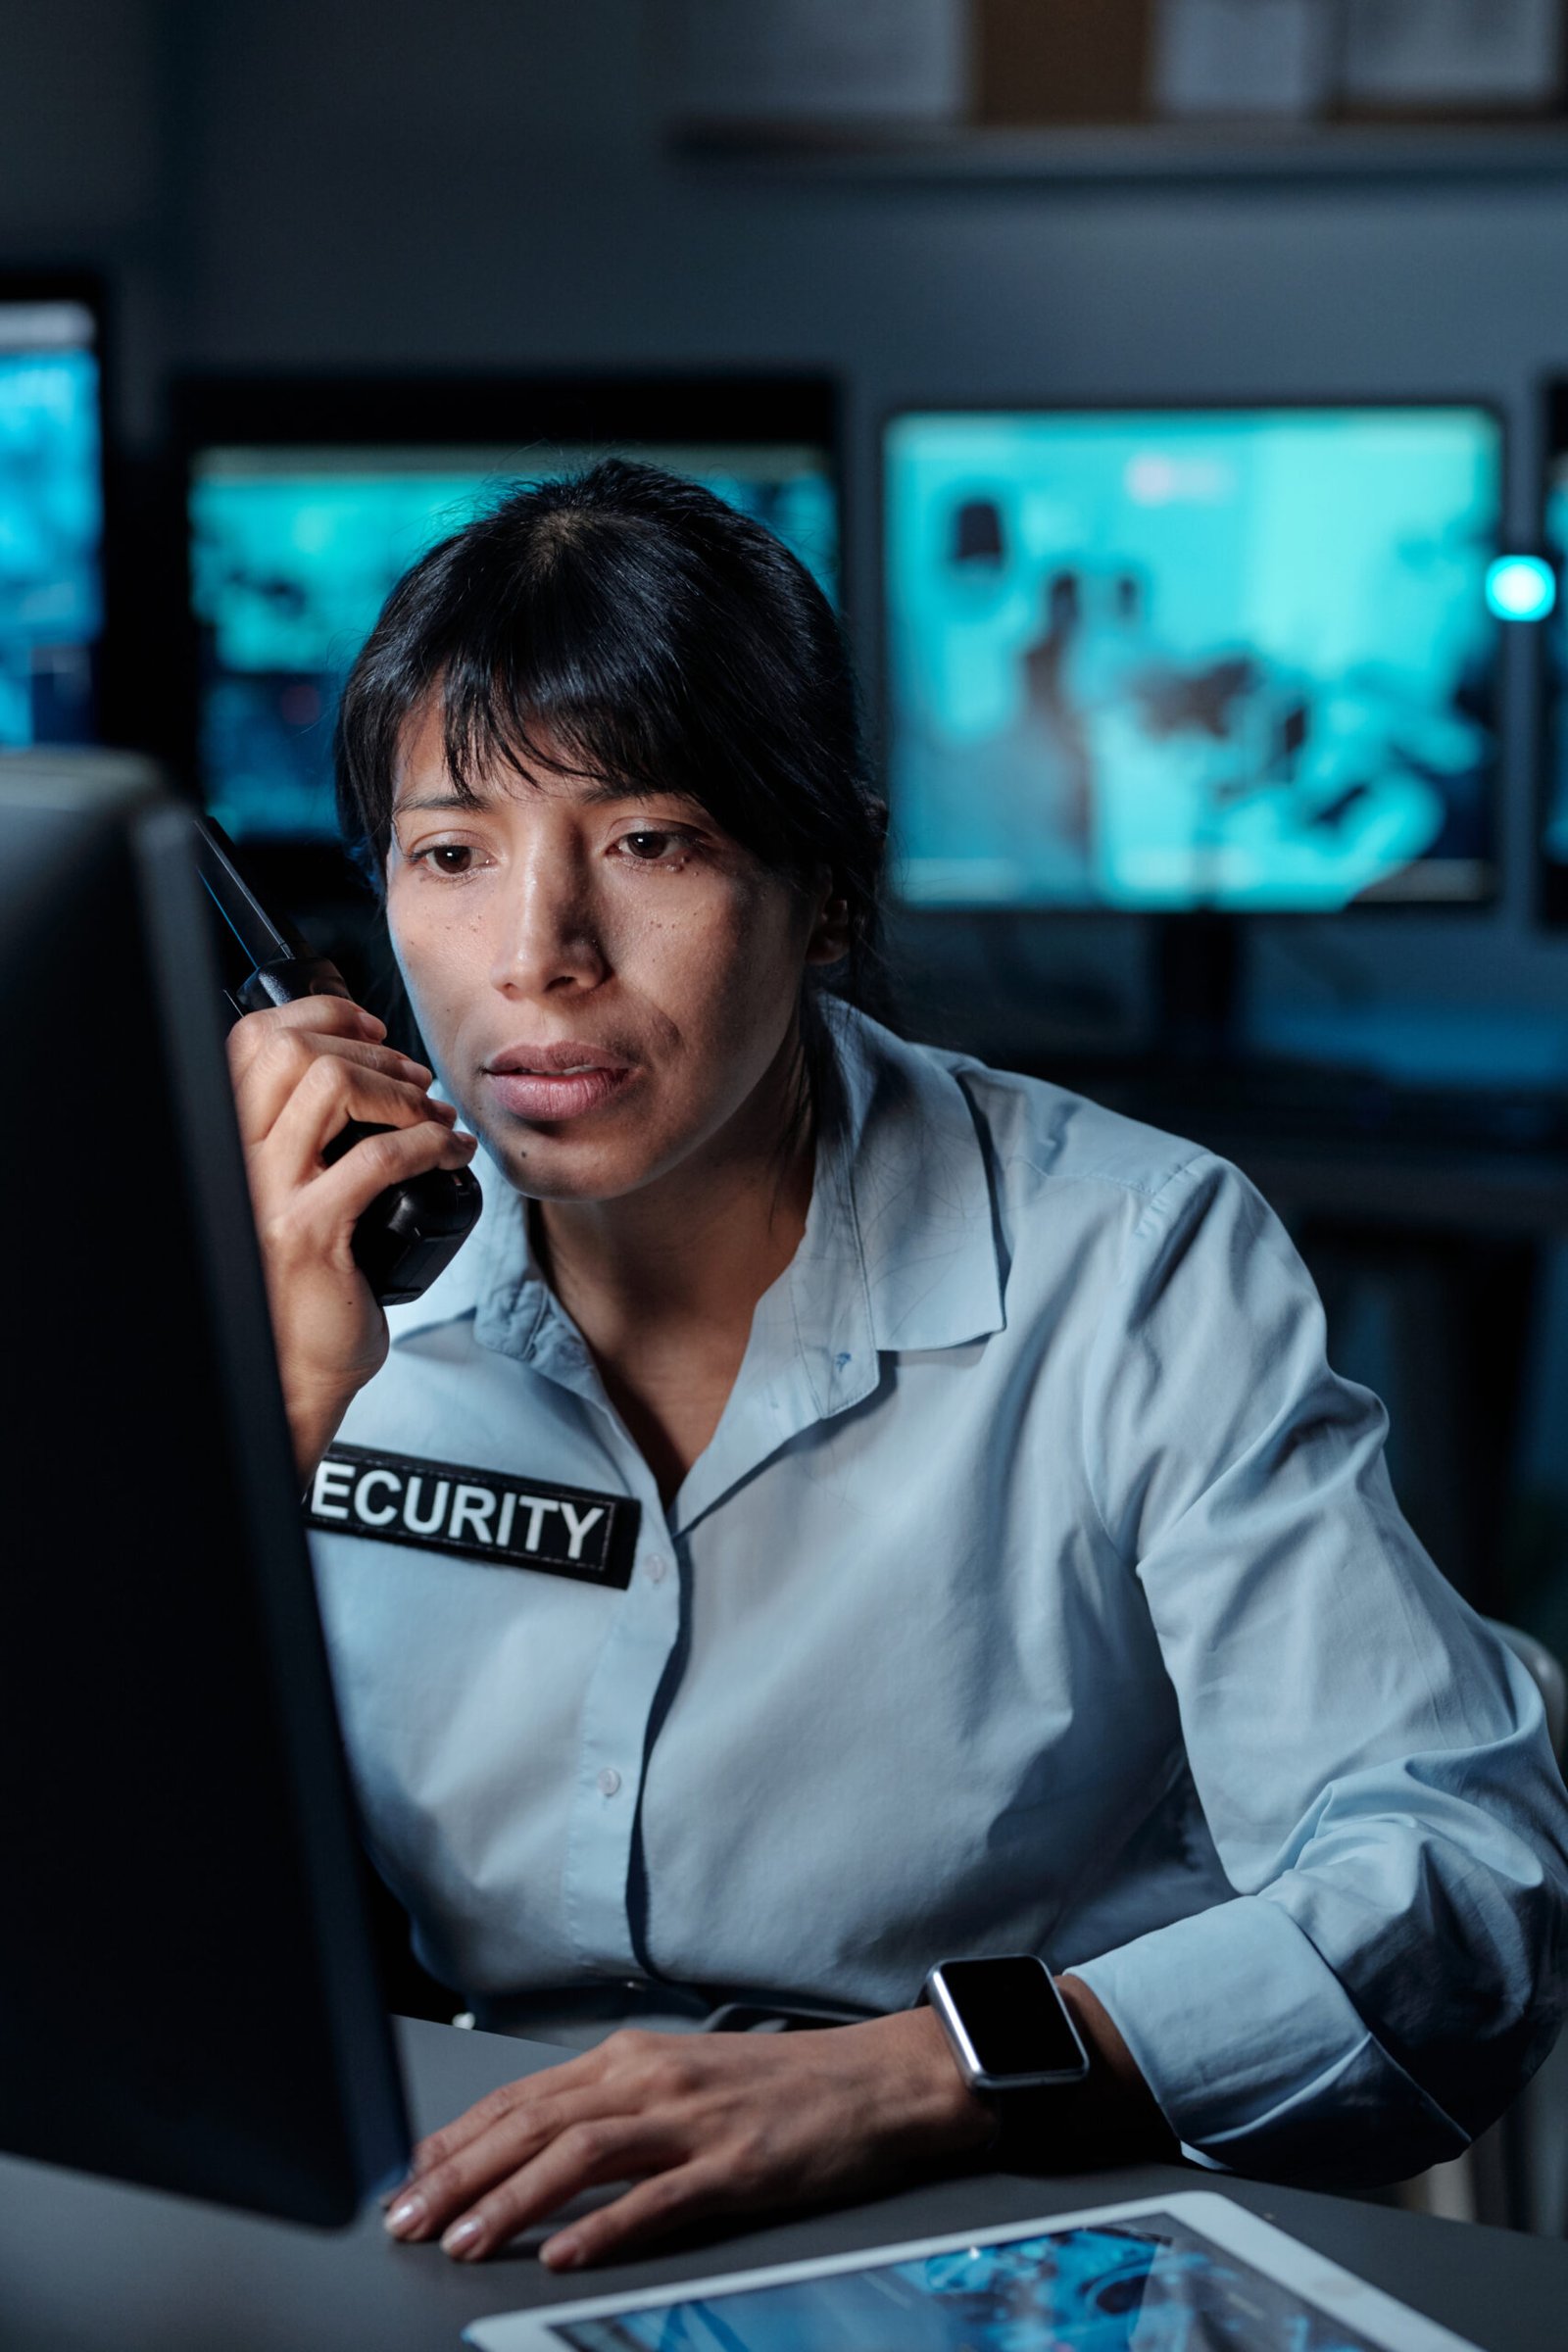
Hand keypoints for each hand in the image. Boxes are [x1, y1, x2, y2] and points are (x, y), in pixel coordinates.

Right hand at [226, 994, 477, 1475]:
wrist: (293, 1368)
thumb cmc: (299, 1284)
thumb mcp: (284, 1194)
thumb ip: (298, 1136)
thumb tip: (360, 1066)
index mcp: (226, 1141)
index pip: (253, 1039)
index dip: (319, 1015)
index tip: (370, 1026)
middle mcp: (234, 1159)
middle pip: (290, 1049)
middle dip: (368, 1048)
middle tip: (413, 1077)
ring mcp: (266, 1194)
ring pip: (329, 1085)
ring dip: (399, 1088)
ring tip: (432, 1113)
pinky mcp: (309, 1233)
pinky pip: (379, 1157)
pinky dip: (428, 1141)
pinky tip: (450, 1151)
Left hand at [382, 2007, 995, 2269]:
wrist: (880, 2080)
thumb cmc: (781, 2086)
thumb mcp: (683, 2079)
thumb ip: (613, 2107)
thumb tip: (537, 2145)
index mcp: (633, 2059)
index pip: (521, 2097)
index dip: (457, 2139)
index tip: (408, 2177)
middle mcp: (653, 2080)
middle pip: (534, 2124)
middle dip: (460, 2174)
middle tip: (407, 2220)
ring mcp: (694, 2122)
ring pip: (580, 2156)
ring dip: (512, 2201)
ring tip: (464, 2244)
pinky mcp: (738, 2166)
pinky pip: (660, 2200)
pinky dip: (606, 2228)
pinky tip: (566, 2255)